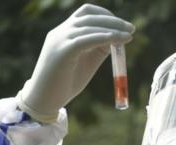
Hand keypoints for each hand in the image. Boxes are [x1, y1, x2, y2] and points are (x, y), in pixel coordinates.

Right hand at [17, 4, 134, 122]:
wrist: (44, 101)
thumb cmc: (65, 84)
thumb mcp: (86, 62)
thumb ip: (99, 49)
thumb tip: (117, 39)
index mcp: (64, 32)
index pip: (86, 13)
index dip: (106, 15)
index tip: (122, 25)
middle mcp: (60, 32)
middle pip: (89, 16)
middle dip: (113, 20)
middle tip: (131, 28)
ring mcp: (60, 40)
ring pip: (89, 25)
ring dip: (112, 28)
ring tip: (129, 35)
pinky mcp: (63, 51)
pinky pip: (86, 39)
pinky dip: (105, 37)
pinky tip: (119, 41)